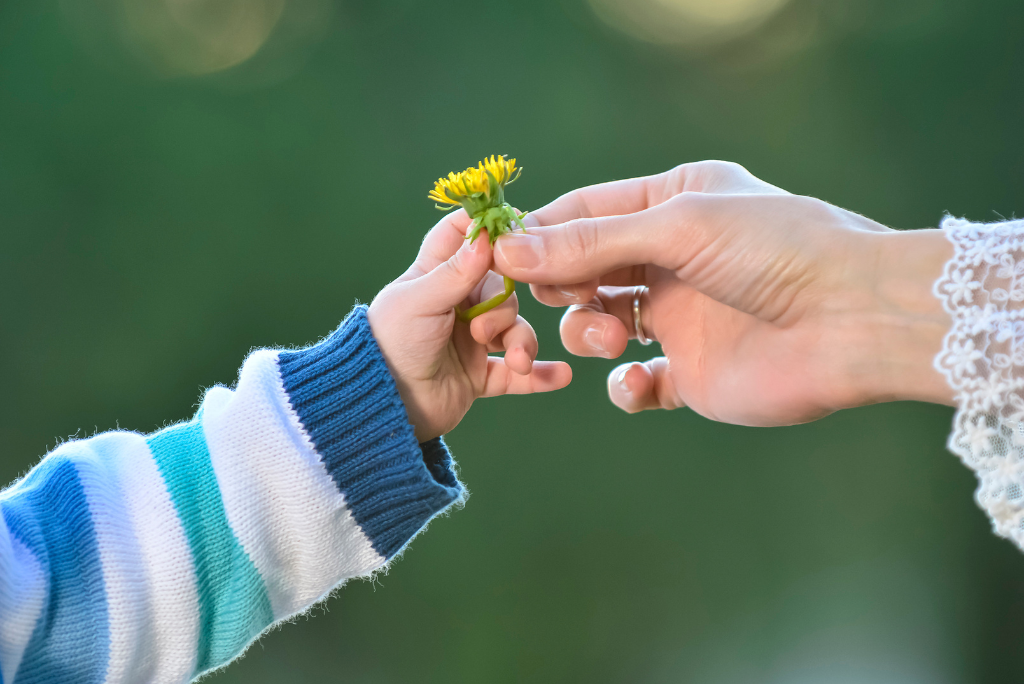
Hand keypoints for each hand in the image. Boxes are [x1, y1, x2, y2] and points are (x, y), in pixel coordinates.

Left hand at [368, 210, 571, 440]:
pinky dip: (538, 375)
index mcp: (434, 276)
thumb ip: (456, 271)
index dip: (487, 228)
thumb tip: (487, 234)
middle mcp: (455, 305)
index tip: (514, 230)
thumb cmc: (389, 344)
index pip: (462, 236)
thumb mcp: (419, 301)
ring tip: (519, 361)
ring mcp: (469, 340)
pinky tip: (561, 375)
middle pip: (502, 288)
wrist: (380, 406)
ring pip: (514, 329)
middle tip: (484, 332)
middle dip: (504, 308)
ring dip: (523, 343)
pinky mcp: (478, 376)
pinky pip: (517, 374)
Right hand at [493, 160, 952, 425]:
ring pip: (598, 324)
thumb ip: (591, 242)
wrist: (852, 322)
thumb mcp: (676, 228)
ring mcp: (681, 319)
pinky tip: (641, 381)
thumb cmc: (775, 251)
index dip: (540, 233)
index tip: (497, 252)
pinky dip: (626, 387)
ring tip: (608, 335)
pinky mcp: (692, 375)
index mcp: (674, 205)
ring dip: (587, 331)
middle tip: (546, 293)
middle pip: (584, 269)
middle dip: (559, 282)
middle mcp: (673, 260)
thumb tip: (509, 249)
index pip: (587, 212)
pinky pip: (635, 384)